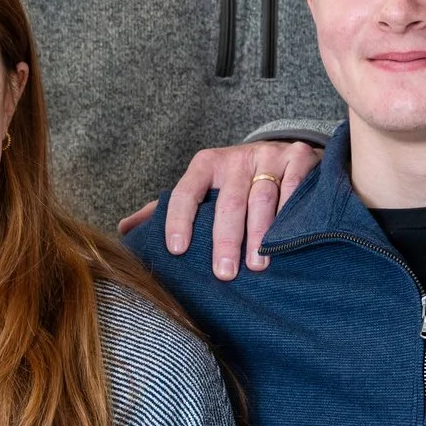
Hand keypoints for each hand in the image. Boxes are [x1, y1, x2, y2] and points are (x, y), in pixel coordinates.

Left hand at [121, 141, 321, 279]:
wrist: (285, 152)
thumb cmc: (235, 181)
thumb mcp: (202, 189)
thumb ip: (166, 209)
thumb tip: (124, 230)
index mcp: (206, 164)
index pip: (186, 192)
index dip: (179, 220)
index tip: (176, 250)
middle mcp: (236, 158)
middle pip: (229, 201)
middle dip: (225, 239)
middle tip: (223, 273)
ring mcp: (270, 156)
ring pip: (263, 198)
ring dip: (260, 234)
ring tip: (257, 266)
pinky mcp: (300, 158)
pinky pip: (295, 188)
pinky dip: (290, 215)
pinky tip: (285, 240)